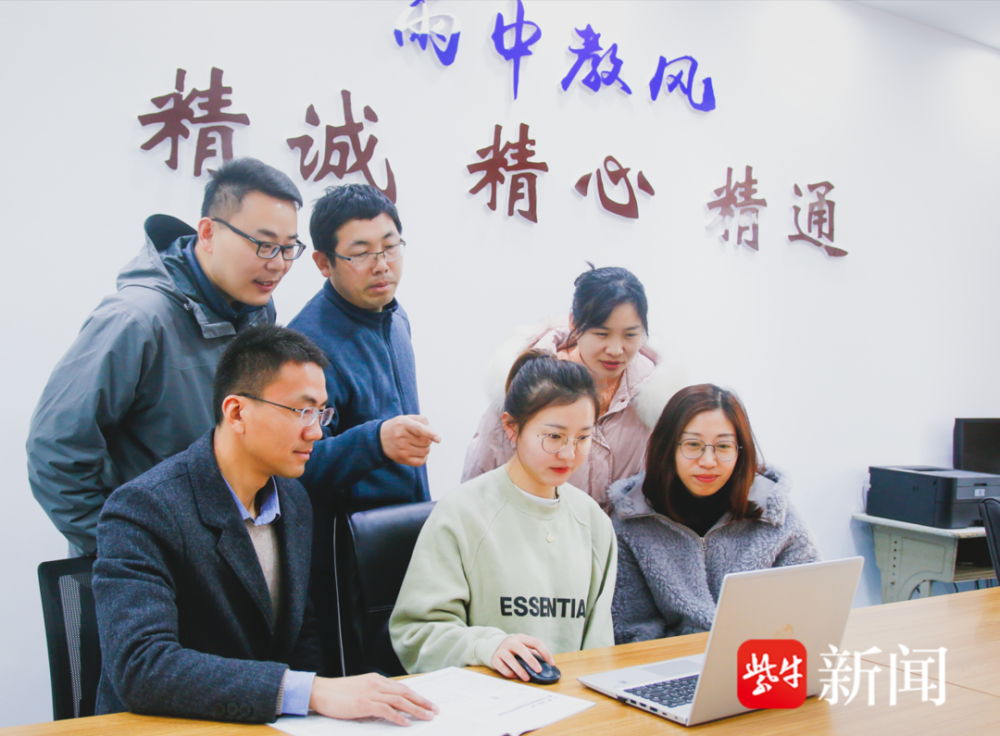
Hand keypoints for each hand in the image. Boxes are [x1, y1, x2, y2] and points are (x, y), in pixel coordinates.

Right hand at [308, 672, 438, 725]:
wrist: (320, 691)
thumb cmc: (338, 693)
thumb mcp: (360, 690)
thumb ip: (375, 695)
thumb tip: (390, 706)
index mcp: (376, 680)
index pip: (402, 687)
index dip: (417, 696)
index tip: (428, 703)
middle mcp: (376, 684)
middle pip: (405, 692)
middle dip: (422, 701)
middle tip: (435, 710)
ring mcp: (370, 693)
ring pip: (399, 700)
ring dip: (416, 709)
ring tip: (427, 716)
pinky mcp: (363, 704)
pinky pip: (386, 710)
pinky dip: (398, 717)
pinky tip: (407, 723)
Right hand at [380, 415, 441, 466]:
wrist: (380, 438)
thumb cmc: (398, 426)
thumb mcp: (407, 418)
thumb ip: (422, 421)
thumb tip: (433, 433)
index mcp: (403, 424)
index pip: (418, 429)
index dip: (430, 434)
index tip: (438, 439)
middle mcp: (401, 437)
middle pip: (425, 442)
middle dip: (428, 440)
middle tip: (421, 437)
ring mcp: (401, 450)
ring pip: (425, 452)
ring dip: (426, 448)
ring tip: (419, 444)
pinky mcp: (402, 459)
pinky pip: (420, 462)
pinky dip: (424, 457)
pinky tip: (419, 453)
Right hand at [490, 634, 554, 681]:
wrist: (493, 646)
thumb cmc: (513, 649)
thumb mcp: (523, 647)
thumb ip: (532, 654)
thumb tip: (546, 667)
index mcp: (521, 638)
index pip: (535, 642)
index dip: (545, 652)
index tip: (551, 663)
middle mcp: (511, 642)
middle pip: (521, 649)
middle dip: (531, 660)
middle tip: (538, 670)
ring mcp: (502, 650)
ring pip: (510, 659)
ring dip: (519, 669)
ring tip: (527, 678)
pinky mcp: (495, 659)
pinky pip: (502, 667)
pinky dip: (509, 673)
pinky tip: (515, 676)